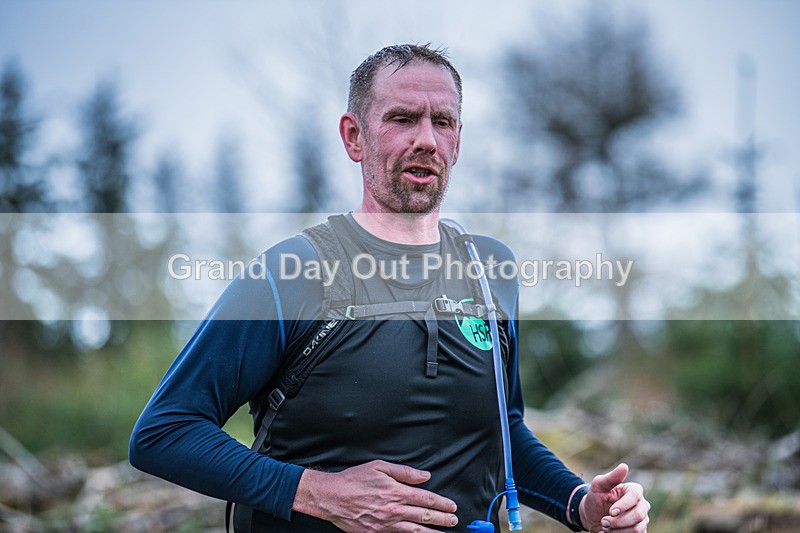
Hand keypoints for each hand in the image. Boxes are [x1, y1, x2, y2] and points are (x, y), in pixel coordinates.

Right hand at [292, 459, 458, 531]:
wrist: (332, 497)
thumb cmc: (354, 480)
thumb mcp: (380, 467)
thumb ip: (405, 472)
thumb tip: (424, 476)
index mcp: (396, 491)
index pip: (426, 498)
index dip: (442, 503)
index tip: (451, 506)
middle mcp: (394, 510)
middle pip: (424, 515)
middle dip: (442, 518)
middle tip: (454, 520)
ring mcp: (386, 524)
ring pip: (415, 530)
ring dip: (432, 531)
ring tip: (444, 532)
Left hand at [579, 463, 649, 532]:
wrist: (591, 516)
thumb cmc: (596, 498)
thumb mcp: (598, 486)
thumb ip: (611, 477)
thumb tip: (624, 466)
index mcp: (634, 490)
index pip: (635, 496)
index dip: (624, 505)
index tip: (611, 512)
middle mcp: (642, 505)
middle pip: (638, 515)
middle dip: (619, 521)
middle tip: (604, 522)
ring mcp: (642, 519)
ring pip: (637, 529)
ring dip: (618, 530)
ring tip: (604, 527)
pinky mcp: (640, 531)